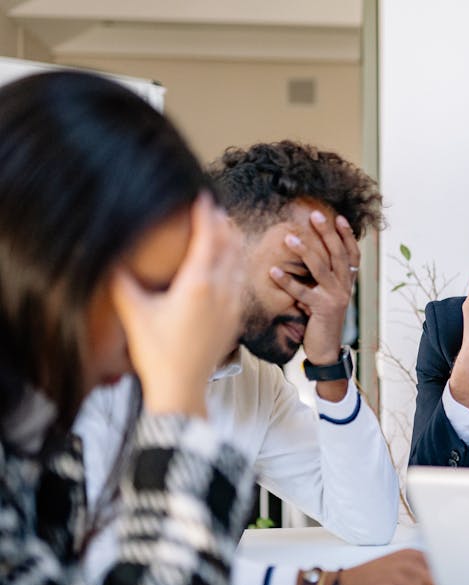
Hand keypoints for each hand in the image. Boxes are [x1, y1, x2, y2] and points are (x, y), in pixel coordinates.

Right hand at [111, 192, 243, 416]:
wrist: (182, 388)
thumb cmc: (157, 352)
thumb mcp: (134, 313)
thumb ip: (122, 282)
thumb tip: (111, 258)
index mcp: (199, 284)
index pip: (208, 239)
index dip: (205, 214)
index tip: (202, 195)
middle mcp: (222, 291)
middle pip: (229, 246)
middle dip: (222, 223)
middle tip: (213, 207)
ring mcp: (232, 305)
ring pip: (239, 263)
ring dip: (232, 241)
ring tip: (224, 226)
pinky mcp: (235, 318)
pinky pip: (240, 281)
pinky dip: (236, 263)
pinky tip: (229, 263)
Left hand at [269, 211, 359, 364]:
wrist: (326, 348)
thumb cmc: (322, 318)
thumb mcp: (328, 294)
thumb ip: (325, 276)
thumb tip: (312, 252)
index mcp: (348, 281)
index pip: (352, 253)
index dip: (347, 235)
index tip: (338, 217)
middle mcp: (345, 286)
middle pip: (338, 253)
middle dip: (326, 232)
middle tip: (314, 215)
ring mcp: (335, 297)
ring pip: (321, 268)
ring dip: (305, 251)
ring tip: (289, 237)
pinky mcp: (322, 309)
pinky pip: (302, 292)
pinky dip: (287, 281)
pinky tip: (273, 271)